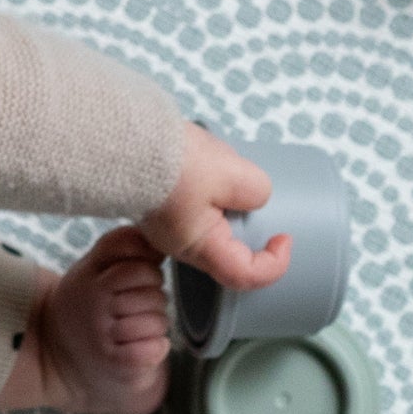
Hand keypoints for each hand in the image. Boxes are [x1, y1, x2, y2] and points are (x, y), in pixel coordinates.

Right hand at [0, 228, 169, 413]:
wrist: (60, 356)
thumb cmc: (89, 305)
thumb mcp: (94, 268)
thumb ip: (122, 246)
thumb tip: (160, 240)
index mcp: (89, 274)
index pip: (134, 253)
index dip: (148, 264)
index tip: (142, 275)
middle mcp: (93, 302)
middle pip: (152, 286)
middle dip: (155, 295)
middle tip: (140, 304)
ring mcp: (103, 334)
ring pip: (158, 319)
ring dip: (157, 324)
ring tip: (138, 326)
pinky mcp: (116, 363)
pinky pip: (155, 347)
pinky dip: (157, 347)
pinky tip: (143, 345)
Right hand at [137, 122, 291, 290]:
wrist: (128, 138)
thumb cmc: (173, 162)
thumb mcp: (231, 174)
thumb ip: (255, 189)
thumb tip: (254, 195)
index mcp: (200, 246)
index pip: (244, 275)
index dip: (274, 264)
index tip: (285, 238)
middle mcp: (181, 243)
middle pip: (227, 253)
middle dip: (251, 232)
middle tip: (261, 203)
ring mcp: (167, 224)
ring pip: (212, 227)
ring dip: (231, 208)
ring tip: (234, 175)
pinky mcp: (161, 202)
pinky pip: (197, 208)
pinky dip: (213, 195)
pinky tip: (213, 169)